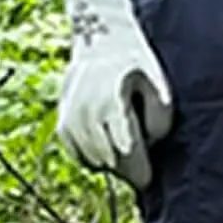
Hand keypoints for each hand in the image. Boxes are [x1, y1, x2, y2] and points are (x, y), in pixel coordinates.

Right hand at [55, 0, 173, 189]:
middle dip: (129, 167)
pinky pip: (81, 158)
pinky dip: (96, 157)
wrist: (101, 41)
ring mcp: (70, 120)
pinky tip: (108, 140)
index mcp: (112, 101)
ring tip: (125, 141)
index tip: (148, 180)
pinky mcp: (62, 127)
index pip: (125, 149)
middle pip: (110, 160)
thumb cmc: (137, 66)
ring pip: (94, 162)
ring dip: (112, 162)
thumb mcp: (159, 83)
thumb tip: (147, 145)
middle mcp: (86, 112)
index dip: (139, 170)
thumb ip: (160, 117)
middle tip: (142, 160)